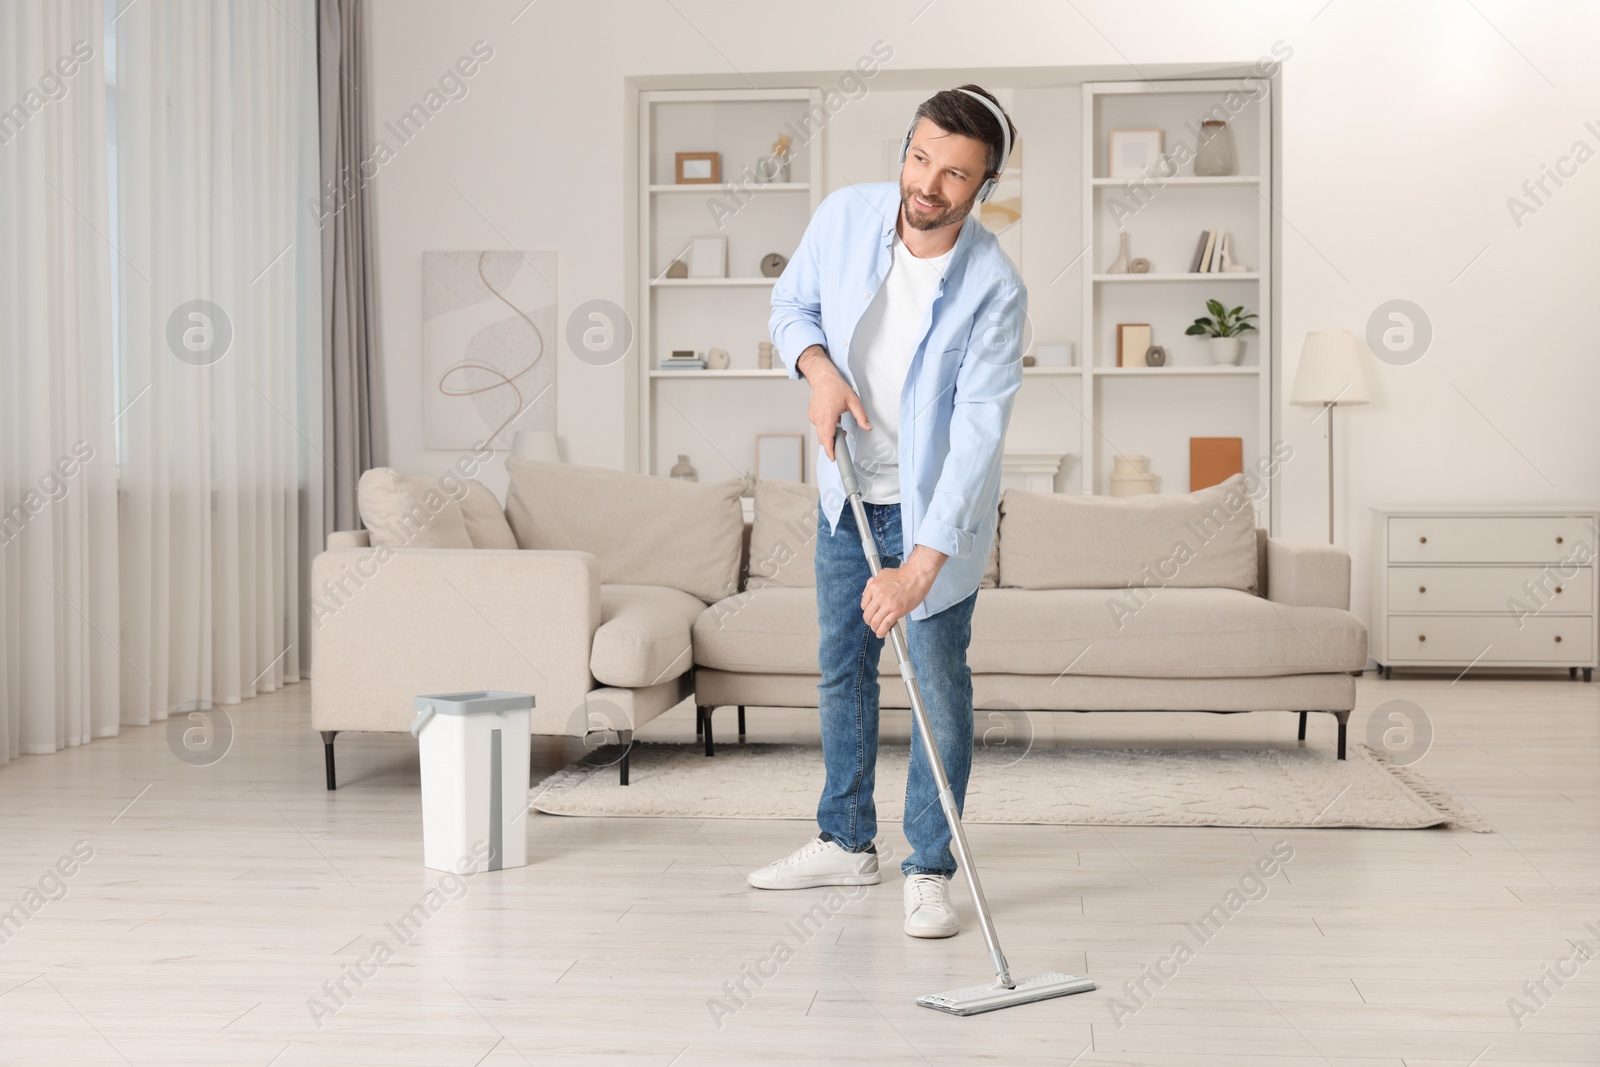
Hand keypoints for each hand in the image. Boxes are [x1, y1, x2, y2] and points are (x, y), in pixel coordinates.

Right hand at [799, 346, 871, 460]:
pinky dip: (826, 427)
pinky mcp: (812, 415)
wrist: (822, 377)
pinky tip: (833, 418)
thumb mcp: (853, 401)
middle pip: (823, 439)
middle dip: (832, 443)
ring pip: (821, 433)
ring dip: (830, 434)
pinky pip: (819, 427)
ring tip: (839, 424)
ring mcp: (814, 417)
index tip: (833, 458)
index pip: (827, 439)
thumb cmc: (835, 387)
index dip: (830, 450)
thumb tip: (867, 427)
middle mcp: (818, 418)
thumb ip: (861, 416)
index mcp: (828, 416)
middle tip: (842, 440)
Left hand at [861, 547, 946, 637]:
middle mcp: (879, 596)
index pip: (864, 604)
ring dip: (875, 628)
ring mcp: (888, 604)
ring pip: (875, 621)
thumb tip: (867, 593)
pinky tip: (881, 633)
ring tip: (877, 629)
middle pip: (868, 615)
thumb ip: (873, 583)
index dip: (866, 611)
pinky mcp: (897, 611)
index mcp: (874, 587)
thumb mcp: (882, 574)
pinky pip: (886, 624)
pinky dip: (882, 631)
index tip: (870, 614)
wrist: (916, 576)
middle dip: (869, 621)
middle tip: (872, 623)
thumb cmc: (903, 575)